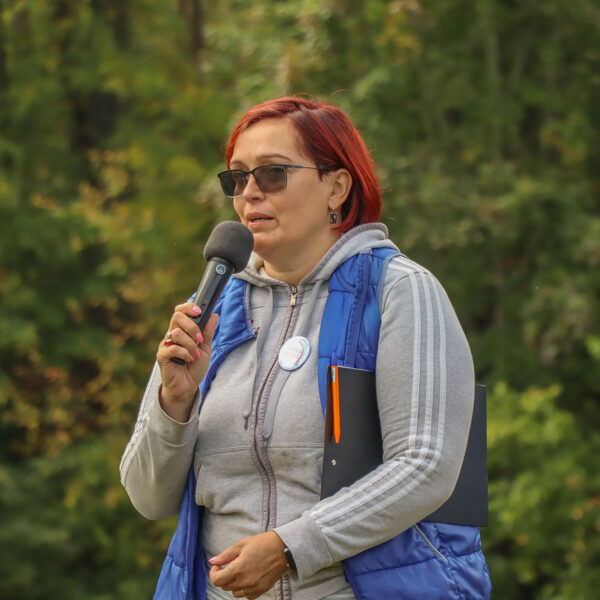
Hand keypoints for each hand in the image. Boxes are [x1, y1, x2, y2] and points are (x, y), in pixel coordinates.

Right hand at [156, 302, 217, 421]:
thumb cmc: (194, 367)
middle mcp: (171, 335)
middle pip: (177, 317)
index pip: (180, 311)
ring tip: (196, 355)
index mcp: (182, 330)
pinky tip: (189, 360)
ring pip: (176, 333)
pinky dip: (185, 353)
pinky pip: (173, 348)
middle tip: (200, 340)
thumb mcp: (206, 348)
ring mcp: (165, 345)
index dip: (189, 308)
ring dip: (191, 344)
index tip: (200, 312)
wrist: (187, 387)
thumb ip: (208, 332)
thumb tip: (214, 314)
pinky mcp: (162, 356)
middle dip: (192, 327)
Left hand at [208, 531, 287, 598]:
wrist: (283, 549)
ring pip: (235, 593)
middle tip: (229, 565)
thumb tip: (212, 561)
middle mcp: (244, 581)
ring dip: (233, 584)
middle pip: (225, 586)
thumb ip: (225, 555)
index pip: (217, 580)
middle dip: (223, 576)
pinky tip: (248, 577)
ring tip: (240, 571)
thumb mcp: (242, 545)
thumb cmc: (263, 544)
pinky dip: (244, 589)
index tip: (218, 566)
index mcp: (238, 569)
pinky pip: (247, 595)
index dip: (214, 573)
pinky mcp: (261, 590)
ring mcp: (253, 588)